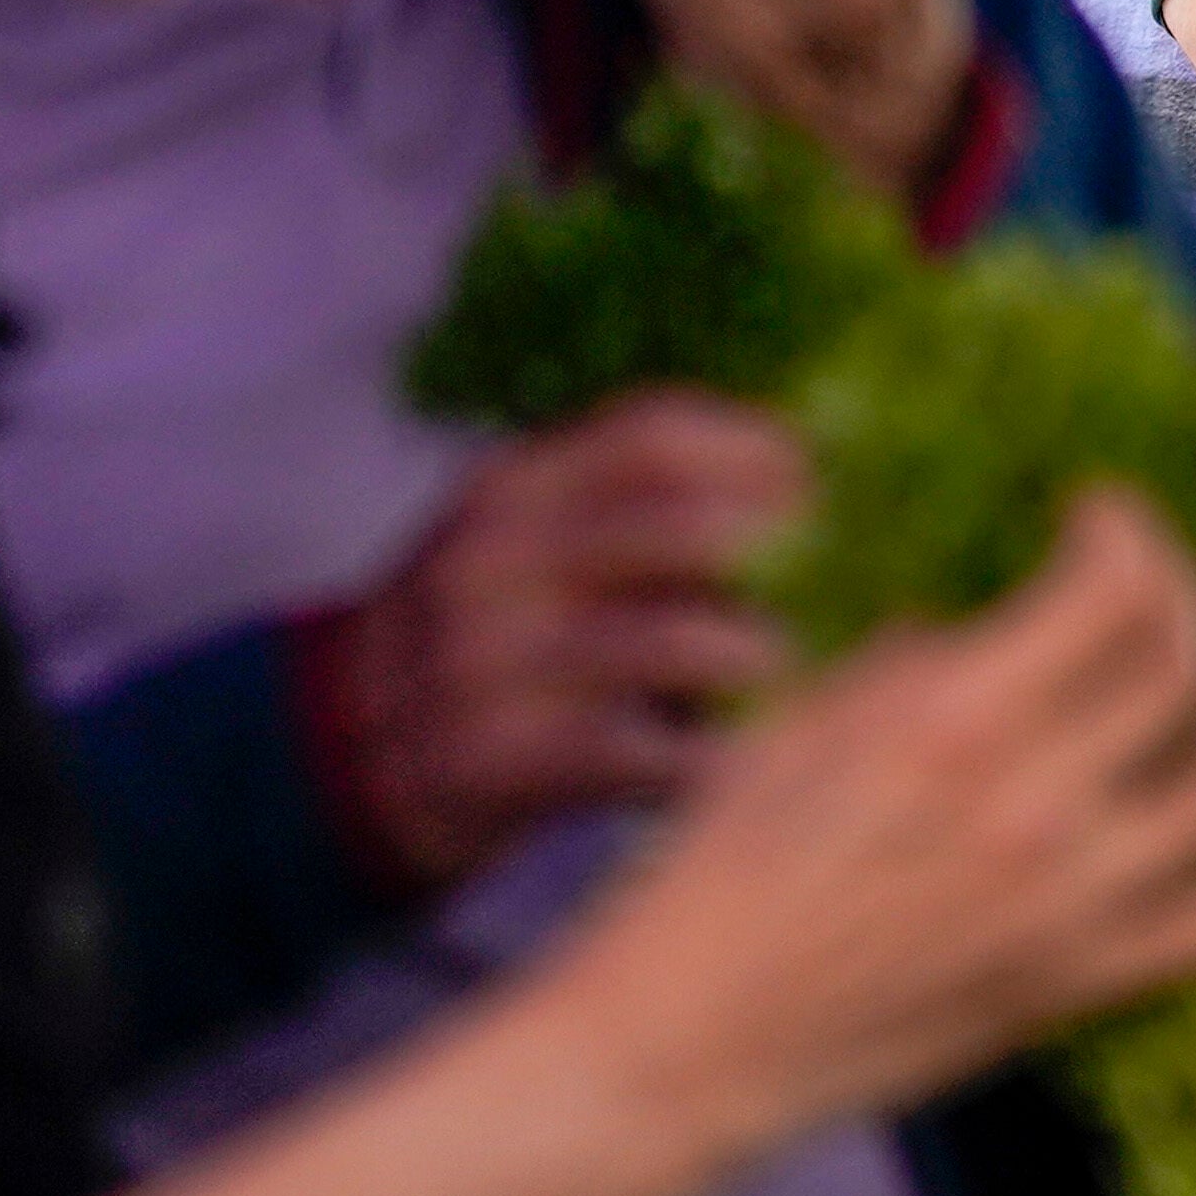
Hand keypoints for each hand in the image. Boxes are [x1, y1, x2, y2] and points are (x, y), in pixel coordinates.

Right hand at [299, 390, 800, 894]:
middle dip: (784, 557)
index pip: (652, 434)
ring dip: (762, 662)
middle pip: (678, 529)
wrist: (344, 755)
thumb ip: (634, 517)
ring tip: (801, 676)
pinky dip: (712, 758)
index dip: (757, 452)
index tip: (825, 486)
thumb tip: (810, 501)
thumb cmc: (492, 643)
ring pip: (671, 643)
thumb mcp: (531, 549)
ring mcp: (490, 661)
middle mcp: (495, 560)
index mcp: (513, 487)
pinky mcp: (496, 758)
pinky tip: (751, 762)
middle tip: (851, 587)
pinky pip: (639, 753)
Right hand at [559, 489, 1195, 1158]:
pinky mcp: (1083, 981)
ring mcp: (1074, 898)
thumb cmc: (716, 871)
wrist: (691, 1040)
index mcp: (954, 713)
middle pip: (1183, 664)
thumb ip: (914, 660)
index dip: (1130, 531)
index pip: (1113, 586)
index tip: (1106, 516)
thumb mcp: (800, 721)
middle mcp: (1035, 798)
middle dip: (1193, 601)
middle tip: (1172, 594)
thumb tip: (986, 622)